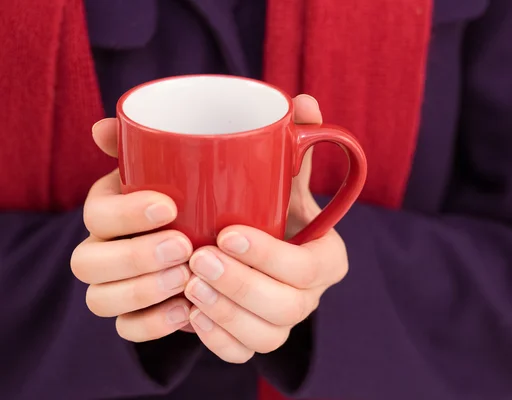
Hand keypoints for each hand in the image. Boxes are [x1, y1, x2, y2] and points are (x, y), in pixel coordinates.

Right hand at [70, 119, 194, 341]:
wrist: (227, 239)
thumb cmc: (204, 195)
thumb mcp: (189, 166)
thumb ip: (154, 141)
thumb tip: (104, 126)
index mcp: (111, 208)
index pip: (96, 213)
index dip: (125, 213)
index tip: (169, 206)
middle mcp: (104, 248)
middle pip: (87, 261)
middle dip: (133, 256)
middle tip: (183, 245)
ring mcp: (116, 286)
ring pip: (99, 299)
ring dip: (140, 291)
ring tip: (187, 277)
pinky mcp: (135, 315)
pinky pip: (126, 329)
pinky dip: (151, 324)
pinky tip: (185, 311)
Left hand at [183, 95, 348, 362]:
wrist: (258, 244)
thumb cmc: (270, 206)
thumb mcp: (282, 175)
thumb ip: (290, 142)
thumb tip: (302, 101)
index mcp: (326, 257)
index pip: (309, 267)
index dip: (271, 256)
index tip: (228, 232)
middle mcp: (310, 295)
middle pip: (288, 307)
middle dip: (241, 286)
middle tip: (198, 258)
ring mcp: (284, 322)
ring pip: (266, 337)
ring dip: (225, 314)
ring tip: (189, 285)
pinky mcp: (257, 338)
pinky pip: (244, 354)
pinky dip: (218, 339)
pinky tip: (192, 316)